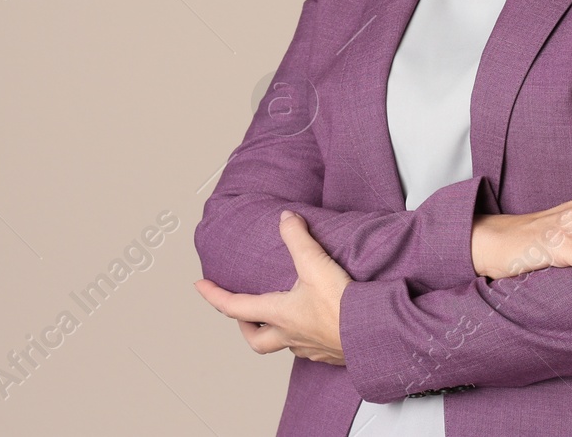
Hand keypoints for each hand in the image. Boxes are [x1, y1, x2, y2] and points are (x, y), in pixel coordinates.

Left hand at [194, 210, 350, 365]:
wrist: (373, 334)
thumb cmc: (343, 305)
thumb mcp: (316, 263)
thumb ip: (298, 238)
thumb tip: (286, 217)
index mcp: (279, 314)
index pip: (235, 307)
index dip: (214, 295)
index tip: (199, 286)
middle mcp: (289, 335)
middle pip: (255, 339)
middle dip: (244, 326)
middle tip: (241, 314)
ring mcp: (309, 348)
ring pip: (282, 344)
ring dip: (276, 332)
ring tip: (281, 317)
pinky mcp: (329, 353)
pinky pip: (308, 349)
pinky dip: (304, 337)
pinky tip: (314, 326)